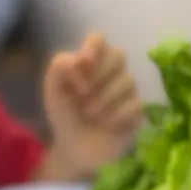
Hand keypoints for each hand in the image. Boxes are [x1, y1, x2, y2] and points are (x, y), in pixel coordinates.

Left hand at [40, 33, 140, 180]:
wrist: (74, 150)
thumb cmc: (65, 117)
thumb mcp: (53, 90)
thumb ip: (59, 66)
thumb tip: (80, 62)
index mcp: (92, 62)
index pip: (99, 39)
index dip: (93, 49)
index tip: (83, 65)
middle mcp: (113, 72)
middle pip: (118, 55)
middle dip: (98, 76)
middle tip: (81, 95)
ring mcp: (127, 92)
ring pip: (127, 80)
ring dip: (105, 99)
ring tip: (90, 115)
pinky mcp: (137, 113)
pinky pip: (135, 104)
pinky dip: (117, 114)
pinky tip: (107, 125)